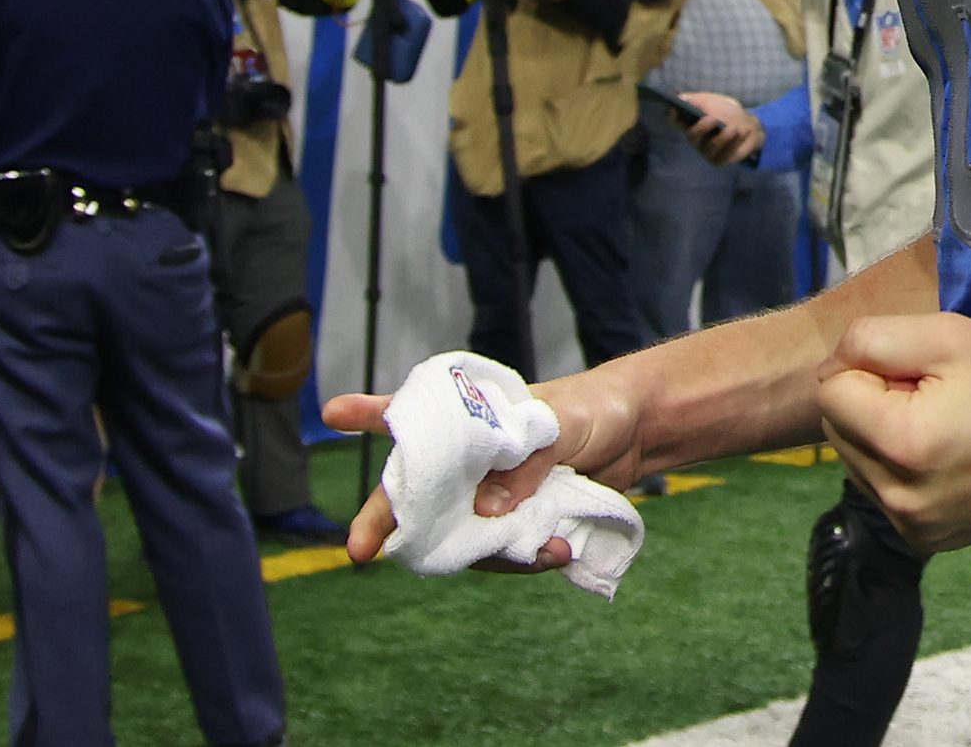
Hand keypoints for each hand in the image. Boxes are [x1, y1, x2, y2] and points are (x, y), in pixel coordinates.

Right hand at [327, 364, 653, 568]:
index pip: (412, 413)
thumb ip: (522, 465)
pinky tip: (559, 553)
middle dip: (388, 521)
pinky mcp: (519, 521)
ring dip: (494, 553)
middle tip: (358, 550)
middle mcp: (471, 461)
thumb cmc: (589, 410)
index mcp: (471, 420)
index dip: (371, 414)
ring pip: (464, 535)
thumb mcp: (559, 427)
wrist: (637, 433)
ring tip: (546, 550)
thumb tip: (485, 510)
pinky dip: (528, 560)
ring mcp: (492, 495)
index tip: (333, 413)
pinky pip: (506, 552)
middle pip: (417, 491)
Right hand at [680, 91, 763, 165]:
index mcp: (690, 122)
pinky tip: (743, 132)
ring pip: (710, 147)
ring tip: (733, 129)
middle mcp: (695, 139)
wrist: (747, 124)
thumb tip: (681, 98)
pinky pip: (726, 155)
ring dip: (723, 137)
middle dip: (702, 127)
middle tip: (713, 118)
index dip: (672, 117)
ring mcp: (706, 152)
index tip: (675, 109)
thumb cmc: (726, 112)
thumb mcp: (713, 101)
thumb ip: (698, 100)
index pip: (675, 121)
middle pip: (692, 136)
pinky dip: (736, 143)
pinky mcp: (720, 160)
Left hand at [817, 313, 970, 553]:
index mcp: (902, 446)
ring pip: (857, 462)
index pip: (829, 392)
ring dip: (883, 435)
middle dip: (871, 402)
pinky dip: (901, 468)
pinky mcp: (931, 541)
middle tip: (934, 392)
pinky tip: (948, 452)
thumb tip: (830, 367)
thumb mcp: (944, 335)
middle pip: (838, 431)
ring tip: (944, 421)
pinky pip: (884, 492)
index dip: (867, 367)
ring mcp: (916, 529)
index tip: (918, 367)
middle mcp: (901, 500)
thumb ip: (869, 340)